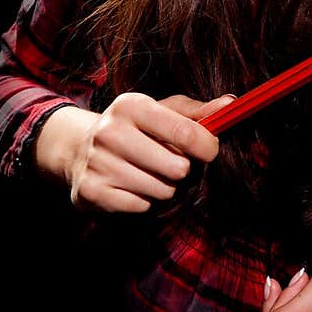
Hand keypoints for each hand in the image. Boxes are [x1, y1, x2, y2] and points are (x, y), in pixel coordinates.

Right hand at [60, 90, 235, 213]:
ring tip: (151, 174)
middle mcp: (110, 132)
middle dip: (183, 170)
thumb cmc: (135, 128)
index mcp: (131, 105)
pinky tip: (133, 186)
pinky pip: (141, 206)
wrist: (80, 148)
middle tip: (173, 163)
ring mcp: (98, 163)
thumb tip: (231, 104)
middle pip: (176, 167)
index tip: (210, 151)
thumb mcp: (163, 111)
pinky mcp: (91, 191)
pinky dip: (145, 201)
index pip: (185, 131)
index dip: (207, 146)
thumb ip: (198, 112)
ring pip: (161, 190)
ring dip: (165, 187)